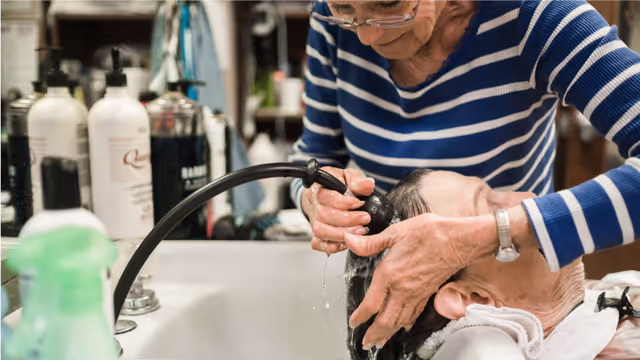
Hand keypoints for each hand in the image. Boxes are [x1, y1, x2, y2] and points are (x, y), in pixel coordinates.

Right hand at [301, 167, 374, 253]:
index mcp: (320, 188)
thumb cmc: (336, 184)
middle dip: (347, 220)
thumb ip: (357, 180)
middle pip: (324, 215)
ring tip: (360, 231)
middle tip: (364, 219)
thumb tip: (367, 184)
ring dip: (342, 234)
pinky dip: (332, 246)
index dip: (345, 202)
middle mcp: (315, 204)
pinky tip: (347, 242)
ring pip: (320, 231)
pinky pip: (318, 244)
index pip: (327, 197)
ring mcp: (314, 220)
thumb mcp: (348, 175)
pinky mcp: (316, 233)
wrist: (324, 192)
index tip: (359, 203)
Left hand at [344, 212, 496, 349]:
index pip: (371, 303)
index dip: (361, 316)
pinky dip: (407, 322)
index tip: (354, 322)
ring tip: (381, 340)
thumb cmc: (430, 232)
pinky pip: (415, 313)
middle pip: (386, 319)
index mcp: (390, 273)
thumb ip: (370, 242)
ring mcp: (417, 293)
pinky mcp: (428, 292)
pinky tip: (404, 325)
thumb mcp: (395, 232)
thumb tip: (350, 240)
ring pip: (400, 320)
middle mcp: (403, 288)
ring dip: (389, 332)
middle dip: (374, 334)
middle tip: (366, 342)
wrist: (459, 239)